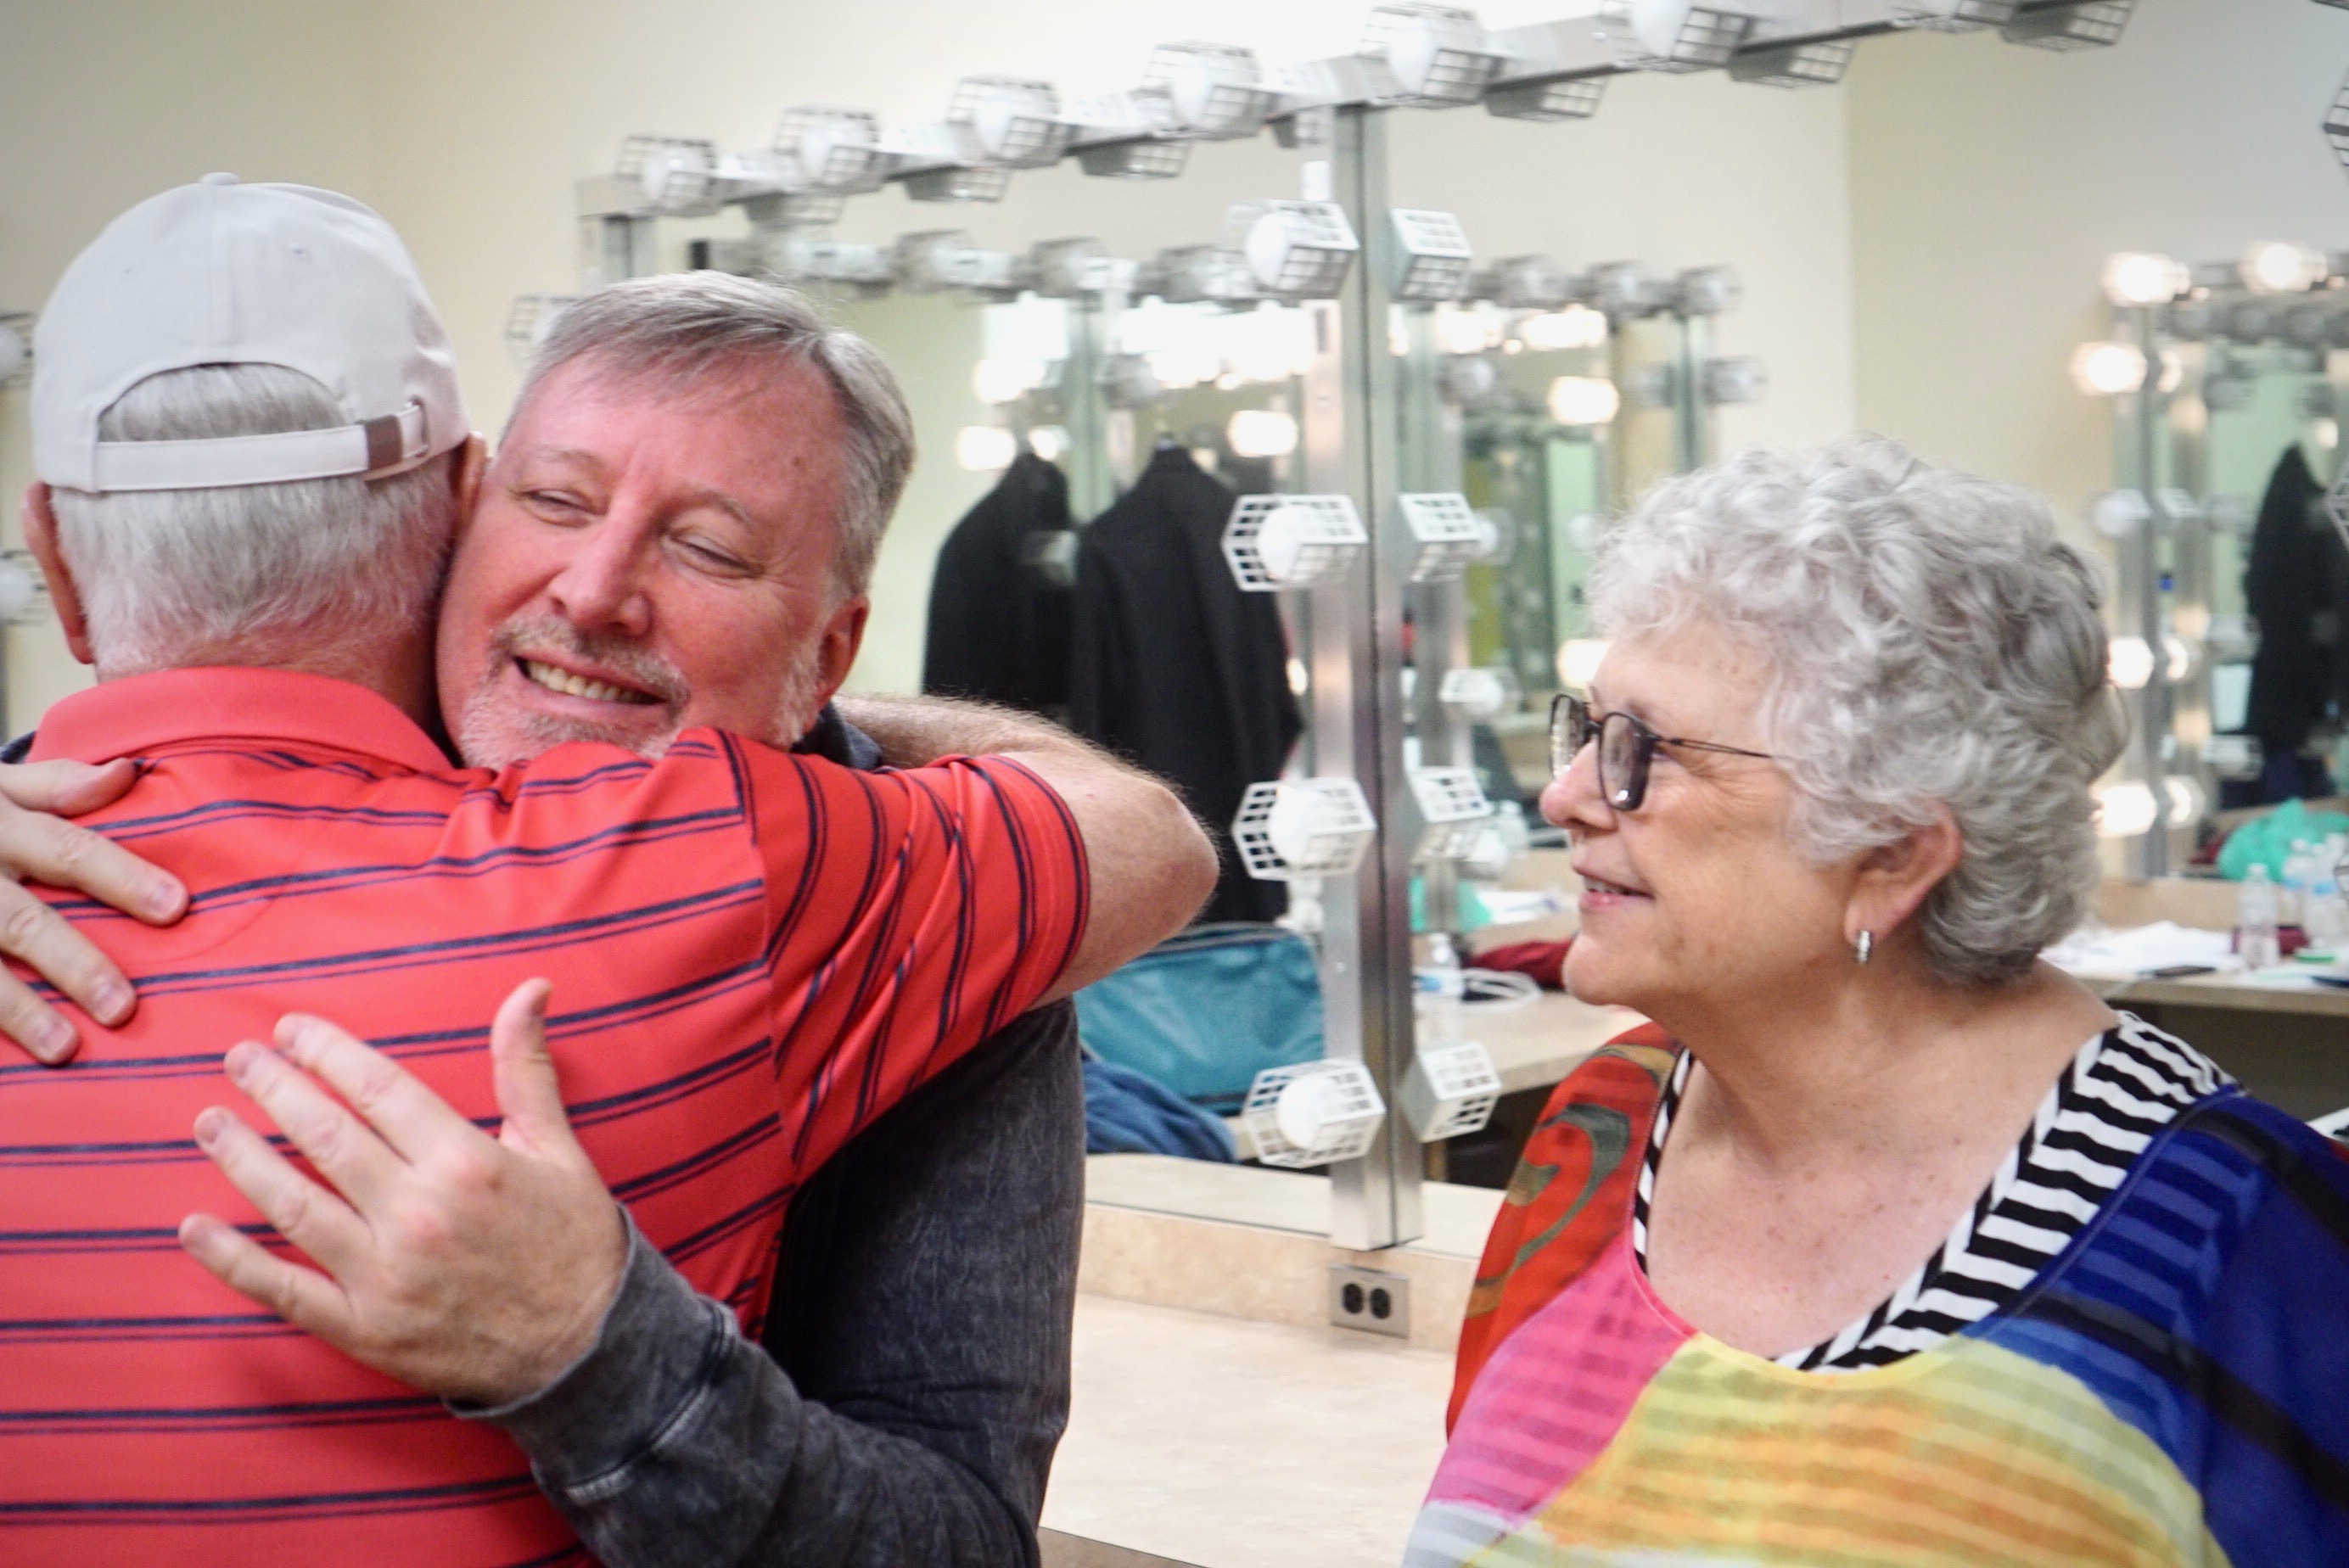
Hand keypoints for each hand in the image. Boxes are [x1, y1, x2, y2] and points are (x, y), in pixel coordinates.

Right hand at [0, 758, 187, 1063]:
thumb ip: (59, 785)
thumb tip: (131, 773)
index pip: (69, 850)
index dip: (121, 877)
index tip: (176, 907)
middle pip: (22, 921)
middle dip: (73, 963)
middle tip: (124, 1006)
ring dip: (18, 1010)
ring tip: (65, 1048)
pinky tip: (4, 1066)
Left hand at [178, 979, 629, 1406]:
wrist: (588, 1348)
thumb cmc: (572, 1241)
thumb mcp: (558, 1146)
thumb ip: (526, 1066)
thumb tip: (531, 987)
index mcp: (466, 1162)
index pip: (376, 1089)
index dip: (326, 1052)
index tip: (290, 1030)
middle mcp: (419, 1214)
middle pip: (325, 1136)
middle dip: (272, 1088)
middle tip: (238, 1059)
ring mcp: (385, 1275)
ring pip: (293, 1204)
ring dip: (241, 1158)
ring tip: (208, 1123)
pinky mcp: (365, 1329)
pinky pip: (282, 1290)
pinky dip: (231, 1260)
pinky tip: (193, 1228)